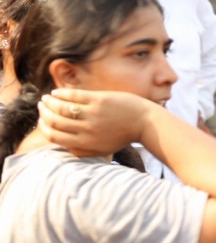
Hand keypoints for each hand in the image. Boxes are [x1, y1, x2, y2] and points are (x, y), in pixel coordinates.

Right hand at [38, 89, 154, 156]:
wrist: (146, 123)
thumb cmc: (124, 135)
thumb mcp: (103, 149)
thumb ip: (84, 150)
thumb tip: (65, 147)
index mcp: (86, 143)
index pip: (55, 137)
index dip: (44, 129)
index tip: (42, 122)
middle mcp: (87, 130)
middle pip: (55, 122)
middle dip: (44, 114)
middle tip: (42, 107)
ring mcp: (93, 115)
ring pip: (61, 108)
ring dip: (49, 102)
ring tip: (46, 99)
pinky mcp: (99, 100)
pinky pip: (74, 96)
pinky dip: (61, 94)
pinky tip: (56, 92)